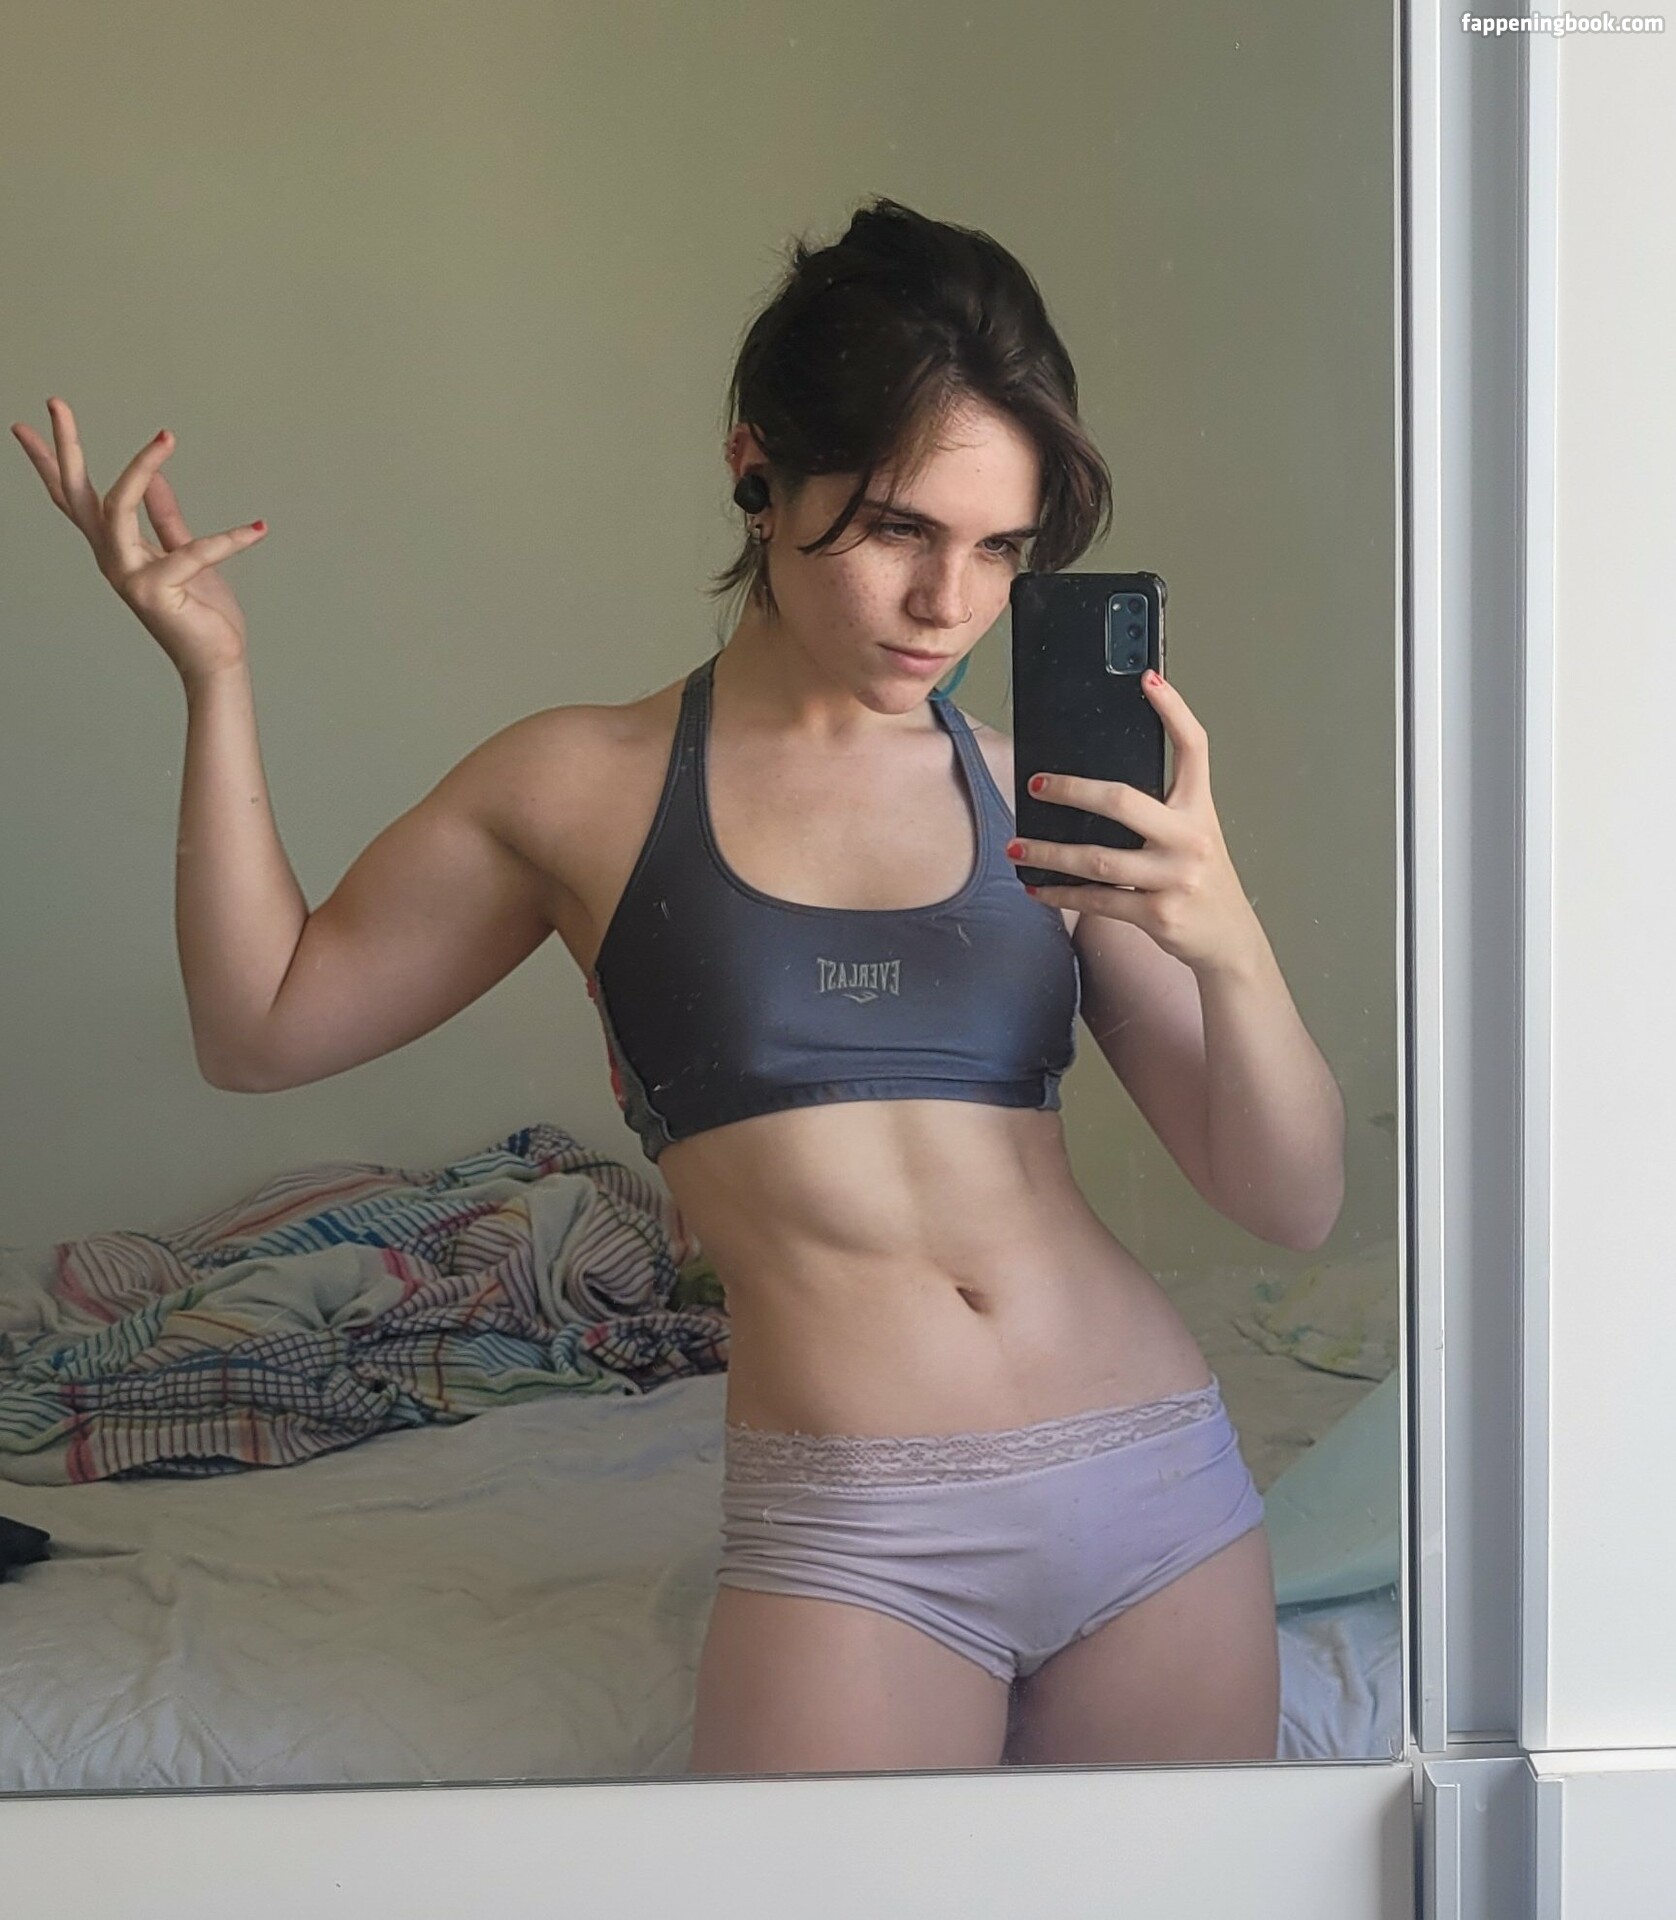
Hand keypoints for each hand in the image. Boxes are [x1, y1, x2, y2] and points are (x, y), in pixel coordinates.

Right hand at [11, 398, 267, 682]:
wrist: (215, 661)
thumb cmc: (199, 611)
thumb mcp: (183, 553)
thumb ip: (165, 517)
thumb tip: (154, 476)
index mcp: (116, 548)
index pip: (76, 498)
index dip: (53, 459)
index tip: (30, 422)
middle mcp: (113, 559)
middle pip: (78, 494)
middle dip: (65, 447)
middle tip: (55, 401)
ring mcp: (129, 576)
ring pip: (119, 506)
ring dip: (140, 467)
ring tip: (166, 437)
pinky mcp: (157, 591)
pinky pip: (192, 552)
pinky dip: (230, 540)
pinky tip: (259, 530)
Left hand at [1007, 670, 1263, 975]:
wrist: (1228, 937)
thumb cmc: (1200, 879)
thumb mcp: (1191, 834)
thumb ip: (1157, 811)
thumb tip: (1089, 791)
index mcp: (1198, 809)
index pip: (1193, 748)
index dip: (1174, 710)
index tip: (1148, 678)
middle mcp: (1190, 838)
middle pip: (1124, 801)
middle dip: (1072, 791)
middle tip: (1037, 785)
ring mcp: (1175, 877)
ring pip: (1098, 859)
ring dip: (1049, 852)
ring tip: (1017, 846)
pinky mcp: (1158, 913)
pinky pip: (1097, 900)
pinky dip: (1061, 894)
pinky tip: (1037, 887)